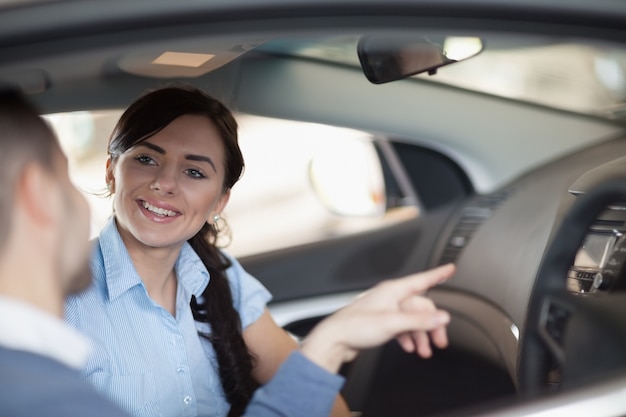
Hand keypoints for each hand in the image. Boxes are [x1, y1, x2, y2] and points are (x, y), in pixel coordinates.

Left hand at [300, 263, 454, 372]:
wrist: (335, 340)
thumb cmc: (355, 326)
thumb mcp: (393, 323)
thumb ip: (419, 321)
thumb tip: (441, 317)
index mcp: (393, 290)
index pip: (422, 279)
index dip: (438, 273)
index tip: (450, 268)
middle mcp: (391, 297)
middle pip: (421, 307)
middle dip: (432, 324)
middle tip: (439, 341)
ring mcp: (386, 309)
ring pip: (412, 319)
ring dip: (420, 335)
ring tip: (424, 350)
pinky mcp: (381, 322)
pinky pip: (402, 326)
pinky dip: (408, 337)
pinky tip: (409, 347)